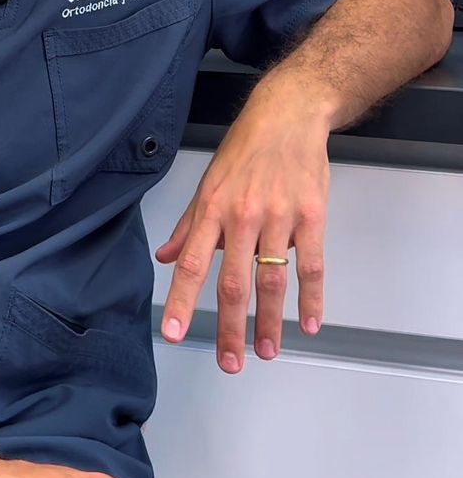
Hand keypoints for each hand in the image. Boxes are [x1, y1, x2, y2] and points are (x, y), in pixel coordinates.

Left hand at [155, 84, 329, 370]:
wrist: (289, 114)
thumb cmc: (246, 149)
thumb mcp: (209, 182)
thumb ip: (188, 226)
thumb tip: (164, 257)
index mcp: (212, 208)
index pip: (191, 263)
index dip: (180, 300)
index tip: (174, 333)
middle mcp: (243, 215)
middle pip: (233, 282)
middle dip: (229, 328)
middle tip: (229, 363)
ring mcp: (279, 216)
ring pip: (272, 280)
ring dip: (270, 322)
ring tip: (266, 351)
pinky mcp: (311, 215)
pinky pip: (312, 265)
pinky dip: (312, 298)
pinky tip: (309, 323)